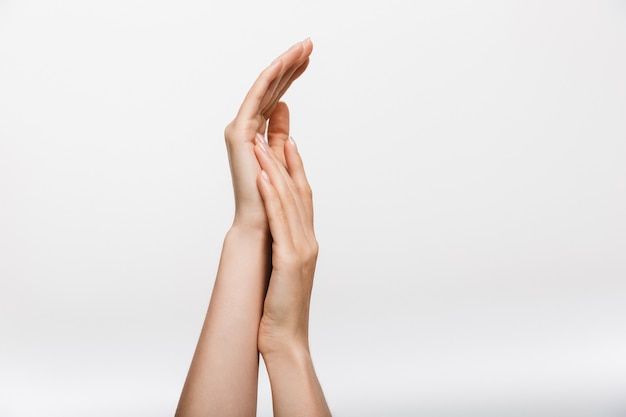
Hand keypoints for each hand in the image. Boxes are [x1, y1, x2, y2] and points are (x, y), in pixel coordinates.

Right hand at [224, 39, 312, 229]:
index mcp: (257, 134)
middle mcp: (246, 128)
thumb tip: (284, 106)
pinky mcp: (239, 134)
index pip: (276, 97)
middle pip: (271, 88)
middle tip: (308, 43)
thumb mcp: (281, 156)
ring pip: (265, 89)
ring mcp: (241, 130)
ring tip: (303, 47)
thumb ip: (280, 131)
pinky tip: (284, 63)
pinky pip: (256, 98)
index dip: (291, 76)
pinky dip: (270, 79)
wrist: (261, 225)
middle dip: (290, 64)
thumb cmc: (271, 200)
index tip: (307, 58)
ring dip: (283, 65)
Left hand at [253, 132, 317, 355]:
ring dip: (276, 169)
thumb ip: (283, 246)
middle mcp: (308, 240)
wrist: (287, 339)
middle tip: (278, 127)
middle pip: (299, 191)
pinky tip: (263, 178)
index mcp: (306, 241)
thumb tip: (273, 231)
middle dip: (288, 157)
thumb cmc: (281, 309)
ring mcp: (302, 250)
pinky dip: (273, 197)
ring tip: (264, 142)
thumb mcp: (284, 271)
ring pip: (290, 201)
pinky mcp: (290, 261)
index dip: (296, 167)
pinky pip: (280, 223)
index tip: (288, 140)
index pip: (302, 196)